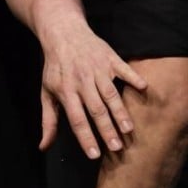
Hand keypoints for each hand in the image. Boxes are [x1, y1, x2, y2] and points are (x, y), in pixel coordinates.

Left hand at [38, 14, 146, 158]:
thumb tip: (44, 146)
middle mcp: (82, 81)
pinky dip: (133, 77)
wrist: (63, 32)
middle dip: (106, 129)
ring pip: (110, 93)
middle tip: (117, 148)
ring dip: (120, 111)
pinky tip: (143, 88)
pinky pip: (123, 68)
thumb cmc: (55, 67)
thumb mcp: (47, 91)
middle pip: (96, 109)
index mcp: (66, 90)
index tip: (94, 154)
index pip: (76, 118)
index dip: (85, 137)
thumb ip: (48, 120)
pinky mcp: (109, 57)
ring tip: (128, 129)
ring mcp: (97, 68)